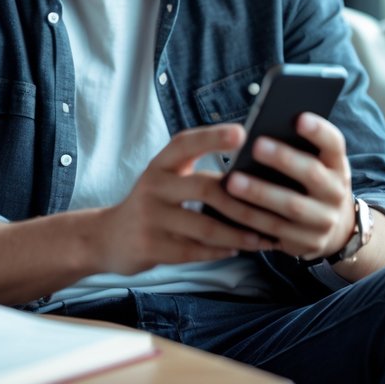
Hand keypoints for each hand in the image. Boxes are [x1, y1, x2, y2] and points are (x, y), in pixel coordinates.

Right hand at [94, 124, 275, 274]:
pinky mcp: (150, 246)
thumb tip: (251, 172)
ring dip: (239, 234)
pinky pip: (194, 251)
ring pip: (205, 226)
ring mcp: (150, 217)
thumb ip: (195, 172)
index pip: (186, 142)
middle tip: (276, 208)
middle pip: (205, 188)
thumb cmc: (153, 204)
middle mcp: (153, 186)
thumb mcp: (165, 178)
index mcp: (160, 164)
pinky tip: (239, 249)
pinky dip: (220, 251)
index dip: (213, 136)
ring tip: (264, 237)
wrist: (107, 237)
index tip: (243, 132)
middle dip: (244, 201)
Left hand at [222, 112, 354, 260]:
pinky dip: (250, 218)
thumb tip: (259, 129)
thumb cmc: (311, 183)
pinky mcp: (308, 242)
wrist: (334, 229)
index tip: (298, 118)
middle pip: (311, 173)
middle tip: (256, 145)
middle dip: (283, 159)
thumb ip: (297, 149)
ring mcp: (324, 219)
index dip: (318, 131)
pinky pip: (274, 230)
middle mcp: (335, 191)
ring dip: (259, 193)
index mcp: (337, 164)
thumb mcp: (316, 164)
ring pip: (291, 205)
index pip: (334, 143)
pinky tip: (228, 208)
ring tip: (231, 180)